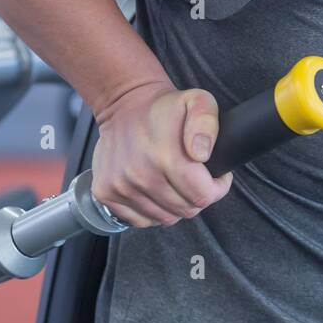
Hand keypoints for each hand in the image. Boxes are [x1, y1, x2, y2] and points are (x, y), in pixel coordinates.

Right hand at [91, 81, 232, 228]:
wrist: (124, 106)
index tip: (217, 177)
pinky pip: (140, 220)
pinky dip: (152, 211)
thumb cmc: (164, 108)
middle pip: (185, 210)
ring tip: (175, 182)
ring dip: (175, 205)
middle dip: (197, 196)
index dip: (217, 188)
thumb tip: (201, 155)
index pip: (203, 196)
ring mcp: (120, 186)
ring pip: (165, 218)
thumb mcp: (199, 102)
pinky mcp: (105, 193)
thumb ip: (207, 125)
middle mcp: (140, 175)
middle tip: (195, 177)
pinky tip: (156, 191)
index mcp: (165, 156)